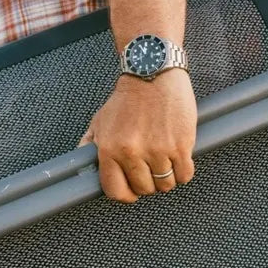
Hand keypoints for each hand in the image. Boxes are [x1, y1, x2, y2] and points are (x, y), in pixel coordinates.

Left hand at [80, 69, 196, 203]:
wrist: (152, 73)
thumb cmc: (127, 98)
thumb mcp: (99, 121)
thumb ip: (89, 146)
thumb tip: (82, 168)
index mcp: (110, 149)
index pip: (116, 191)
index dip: (126, 194)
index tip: (132, 190)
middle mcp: (132, 153)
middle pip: (144, 189)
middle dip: (148, 182)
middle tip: (151, 167)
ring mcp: (158, 151)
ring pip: (165, 184)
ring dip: (167, 177)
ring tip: (165, 160)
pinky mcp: (181, 145)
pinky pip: (185, 175)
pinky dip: (183, 171)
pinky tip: (179, 158)